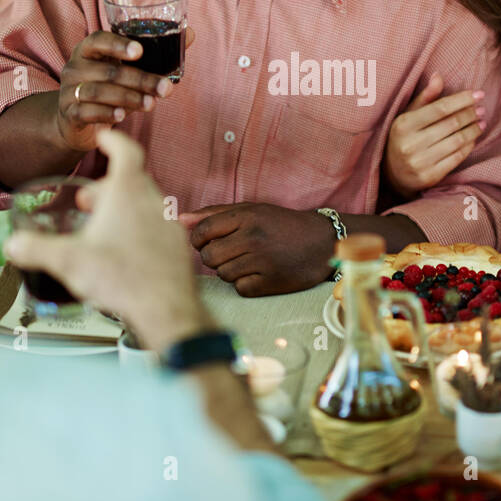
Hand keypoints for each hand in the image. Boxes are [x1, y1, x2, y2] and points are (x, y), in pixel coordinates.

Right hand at [3, 129, 211, 349]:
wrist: (166, 308)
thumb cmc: (121, 278)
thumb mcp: (68, 261)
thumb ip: (36, 249)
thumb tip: (12, 245)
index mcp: (128, 192)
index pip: (126, 151)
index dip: (113, 140)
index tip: (104, 137)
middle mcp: (153, 201)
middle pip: (132, 180)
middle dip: (107, 186)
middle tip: (88, 200)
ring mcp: (169, 223)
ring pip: (145, 203)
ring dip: (123, 208)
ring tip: (103, 228)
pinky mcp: (177, 246)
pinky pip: (156, 226)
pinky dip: (139, 228)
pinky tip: (125, 251)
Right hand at [56, 28, 193, 151]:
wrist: (75, 121)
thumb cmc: (107, 88)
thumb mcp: (127, 70)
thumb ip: (156, 55)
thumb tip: (190, 34)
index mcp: (88, 50)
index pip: (97, 40)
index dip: (117, 44)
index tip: (140, 51)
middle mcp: (75, 68)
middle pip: (107, 71)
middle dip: (140, 79)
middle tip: (165, 88)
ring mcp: (69, 91)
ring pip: (98, 92)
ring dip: (128, 98)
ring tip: (151, 104)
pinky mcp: (69, 114)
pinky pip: (86, 112)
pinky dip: (106, 113)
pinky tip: (122, 116)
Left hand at [179, 203, 334, 296]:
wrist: (322, 242)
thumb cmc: (280, 224)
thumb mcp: (250, 210)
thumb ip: (213, 214)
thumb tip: (178, 220)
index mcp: (246, 216)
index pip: (202, 232)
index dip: (199, 240)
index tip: (209, 241)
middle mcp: (253, 237)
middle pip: (208, 256)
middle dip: (213, 257)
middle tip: (230, 253)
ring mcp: (262, 261)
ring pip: (222, 274)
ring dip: (229, 271)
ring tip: (246, 262)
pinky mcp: (271, 282)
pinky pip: (240, 289)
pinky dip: (245, 284)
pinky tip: (258, 274)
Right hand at [383, 73, 484, 197]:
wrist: (392, 174)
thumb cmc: (404, 138)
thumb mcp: (408, 116)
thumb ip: (425, 97)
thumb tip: (438, 76)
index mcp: (404, 125)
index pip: (440, 108)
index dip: (462, 100)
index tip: (478, 94)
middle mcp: (410, 144)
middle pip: (451, 124)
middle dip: (470, 114)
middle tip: (481, 109)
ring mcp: (420, 162)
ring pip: (457, 141)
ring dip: (473, 130)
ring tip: (481, 122)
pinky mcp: (429, 177)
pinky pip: (456, 158)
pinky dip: (469, 146)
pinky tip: (473, 138)